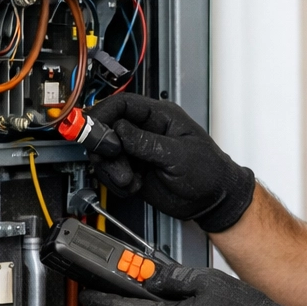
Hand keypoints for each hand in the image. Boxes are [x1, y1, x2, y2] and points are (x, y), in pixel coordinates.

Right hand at [85, 93, 255, 232]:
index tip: (93, 130)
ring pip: (105, 152)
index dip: (104, 114)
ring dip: (111, 169)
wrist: (213, 201)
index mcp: (160, 116)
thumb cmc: (209, 171)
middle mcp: (145, 131)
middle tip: (114, 161)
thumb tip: (118, 129)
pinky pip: (110, 172)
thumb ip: (146, 142)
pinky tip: (133, 187)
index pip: (122, 104)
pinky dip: (115, 182)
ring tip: (129, 181)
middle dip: (105, 148)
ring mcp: (137, 151)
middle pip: (107, 128)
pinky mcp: (133, 170)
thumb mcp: (178, 154)